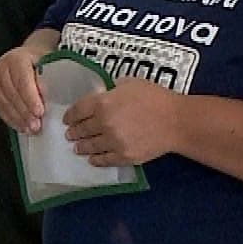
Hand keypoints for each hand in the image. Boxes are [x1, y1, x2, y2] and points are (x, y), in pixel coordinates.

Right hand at [0, 45, 47, 132]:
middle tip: (36, 125)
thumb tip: (47, 98)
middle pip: (12, 93)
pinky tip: (19, 125)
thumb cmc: (41, 62)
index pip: (22, 81)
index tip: (39, 112)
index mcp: (17, 58)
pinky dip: (9, 118)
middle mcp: (2, 67)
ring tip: (29, 128)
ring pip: (3, 102)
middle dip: (24, 112)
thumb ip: (47, 80)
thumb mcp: (49, 66)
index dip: (30, 99)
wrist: (31, 57)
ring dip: (17, 118)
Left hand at [64, 78, 181, 166]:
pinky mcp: (123, 156)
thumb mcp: (130, 83)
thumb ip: (111, 89)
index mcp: (103, 103)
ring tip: (77, 148)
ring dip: (81, 147)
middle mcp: (103, 123)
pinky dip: (96, 160)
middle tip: (70, 135)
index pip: (77, 111)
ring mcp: (112, 142)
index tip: (66, 120)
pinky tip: (92, 159)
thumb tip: (100, 94)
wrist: (176, 121)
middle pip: (81, 130)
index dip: (70, 116)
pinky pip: (104, 160)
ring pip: (90, 146)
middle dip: (73, 132)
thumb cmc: (155, 98)